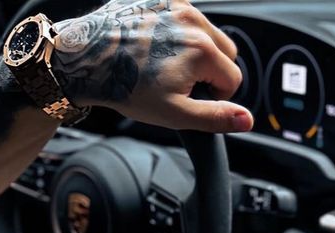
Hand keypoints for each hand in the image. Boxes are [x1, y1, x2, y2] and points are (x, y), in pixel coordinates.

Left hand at [52, 0, 252, 132]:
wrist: (87, 59)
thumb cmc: (127, 87)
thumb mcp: (174, 114)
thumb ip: (215, 117)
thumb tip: (247, 120)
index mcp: (202, 49)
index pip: (234, 79)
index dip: (216, 96)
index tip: (190, 98)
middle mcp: (194, 20)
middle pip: (227, 53)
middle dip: (210, 72)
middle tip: (178, 83)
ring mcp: (178, 5)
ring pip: (210, 34)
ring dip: (197, 52)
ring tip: (166, 65)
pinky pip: (188, 18)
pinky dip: (180, 34)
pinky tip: (158, 48)